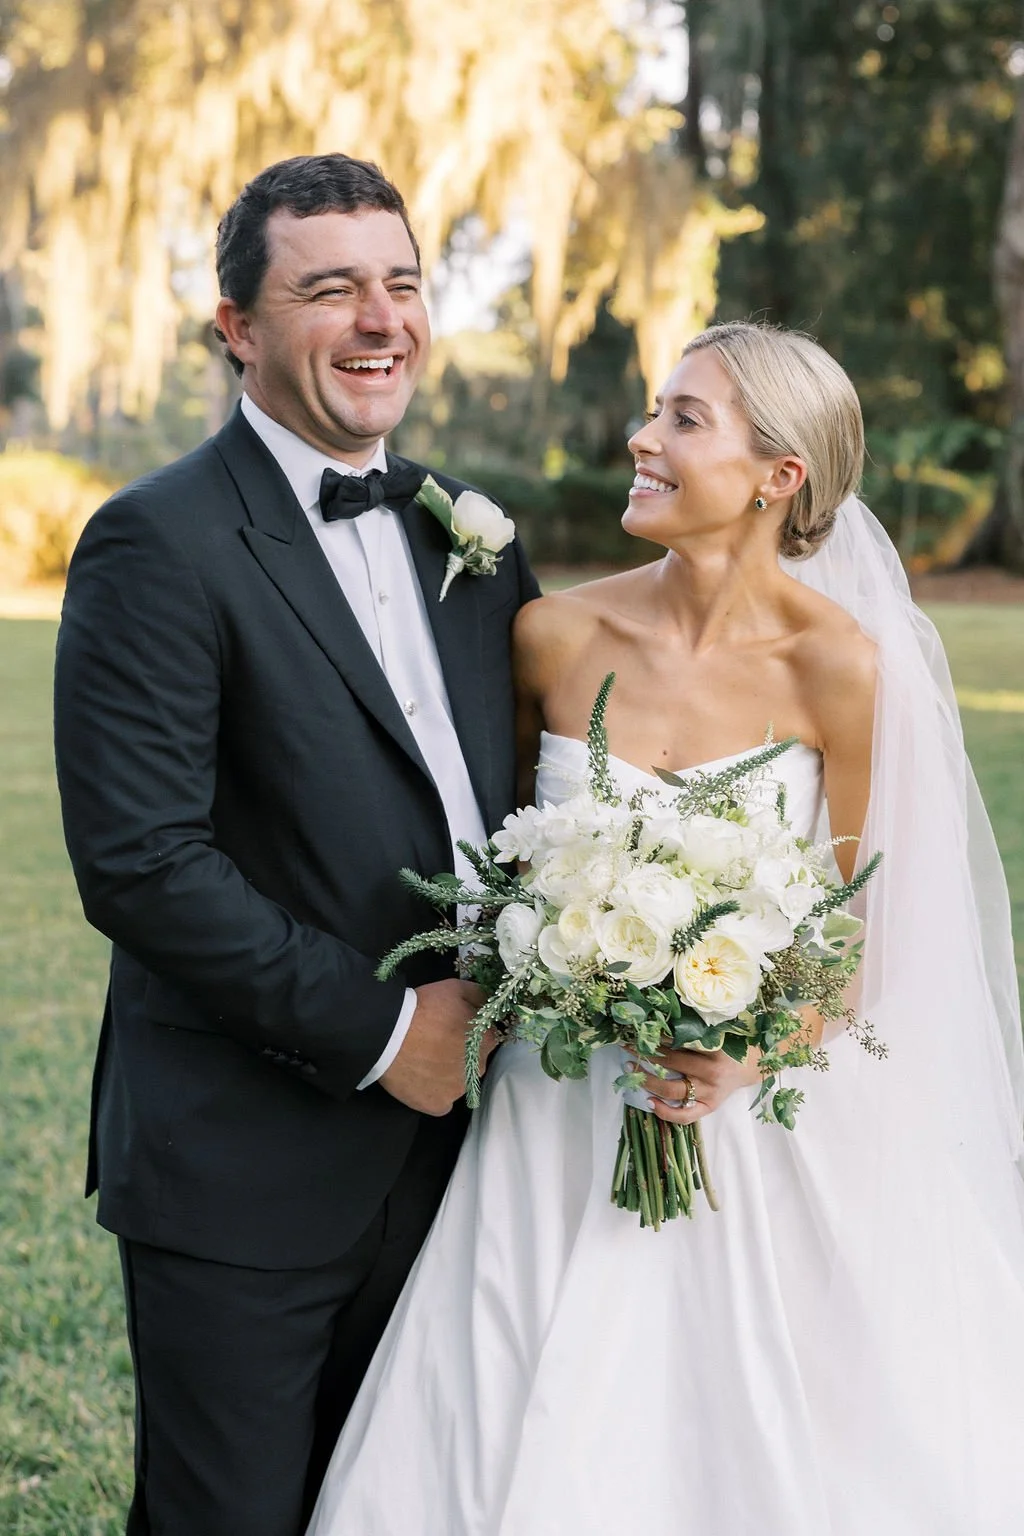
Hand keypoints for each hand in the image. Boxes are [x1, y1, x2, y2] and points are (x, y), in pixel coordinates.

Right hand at [378, 979, 495, 1115]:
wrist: (389, 1033)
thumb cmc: (424, 1008)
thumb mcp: (456, 988)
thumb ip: (480, 995)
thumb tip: (491, 1003)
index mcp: (486, 1041)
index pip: (487, 1039)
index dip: (470, 1033)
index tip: (452, 1028)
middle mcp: (478, 1069)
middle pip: (474, 1062)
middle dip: (461, 1054)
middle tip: (437, 1043)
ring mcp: (458, 1091)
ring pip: (458, 1083)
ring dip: (447, 1074)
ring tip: (424, 1061)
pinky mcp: (437, 1106)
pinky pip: (441, 1102)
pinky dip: (434, 1093)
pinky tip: (421, 1080)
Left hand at [631, 1044, 761, 1125]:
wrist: (749, 1067)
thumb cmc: (727, 1047)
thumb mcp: (715, 1034)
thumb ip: (693, 1032)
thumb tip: (659, 1024)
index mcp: (714, 1049)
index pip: (679, 1043)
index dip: (656, 1038)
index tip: (638, 1032)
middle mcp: (711, 1072)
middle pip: (672, 1063)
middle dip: (646, 1055)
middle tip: (628, 1047)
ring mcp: (710, 1092)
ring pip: (672, 1089)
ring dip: (648, 1080)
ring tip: (631, 1071)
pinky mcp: (709, 1107)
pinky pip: (685, 1116)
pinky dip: (665, 1112)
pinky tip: (649, 1102)